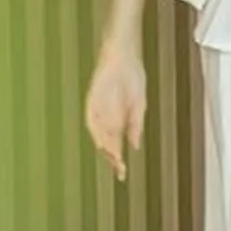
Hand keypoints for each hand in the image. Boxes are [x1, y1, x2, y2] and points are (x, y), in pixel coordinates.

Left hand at [84, 44, 146, 179]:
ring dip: (105, 147)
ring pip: (99, 134)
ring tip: (113, 159)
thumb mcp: (139, 104)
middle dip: (112, 158)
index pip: (116, 145)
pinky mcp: (93, 99)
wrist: (124, 56)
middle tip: (119, 171)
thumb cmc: (132, 77)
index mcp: (118, 120)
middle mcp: (107, 117)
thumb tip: (133, 146)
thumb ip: (135, 125)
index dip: (118, 160)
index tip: (123, 174)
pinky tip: (100, 141)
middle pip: (106, 143)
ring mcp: (99, 109)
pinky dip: (95, 130)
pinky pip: (92, 118)